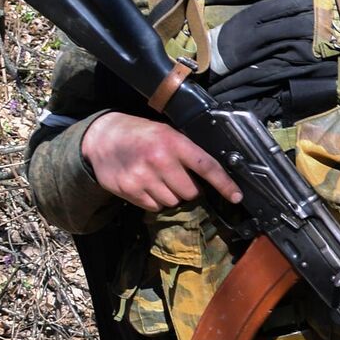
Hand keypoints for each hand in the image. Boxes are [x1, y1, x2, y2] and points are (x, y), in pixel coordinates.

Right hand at [80, 112, 241, 210]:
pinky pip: (155, 207)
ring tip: (160, 179)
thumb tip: (213, 173)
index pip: (207, 167)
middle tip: (178, 177)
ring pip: (173, 202)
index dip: (224, 184)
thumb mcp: (167, 133)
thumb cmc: (141, 135)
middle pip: (191, 192)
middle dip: (189, 189)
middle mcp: (159, 160)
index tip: (237, 196)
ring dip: (171, 195)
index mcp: (174, 143)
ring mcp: (143, 177)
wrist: (103, 137)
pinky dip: (155, 200)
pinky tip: (147, 185)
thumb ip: (187, 151)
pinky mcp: (129, 190)